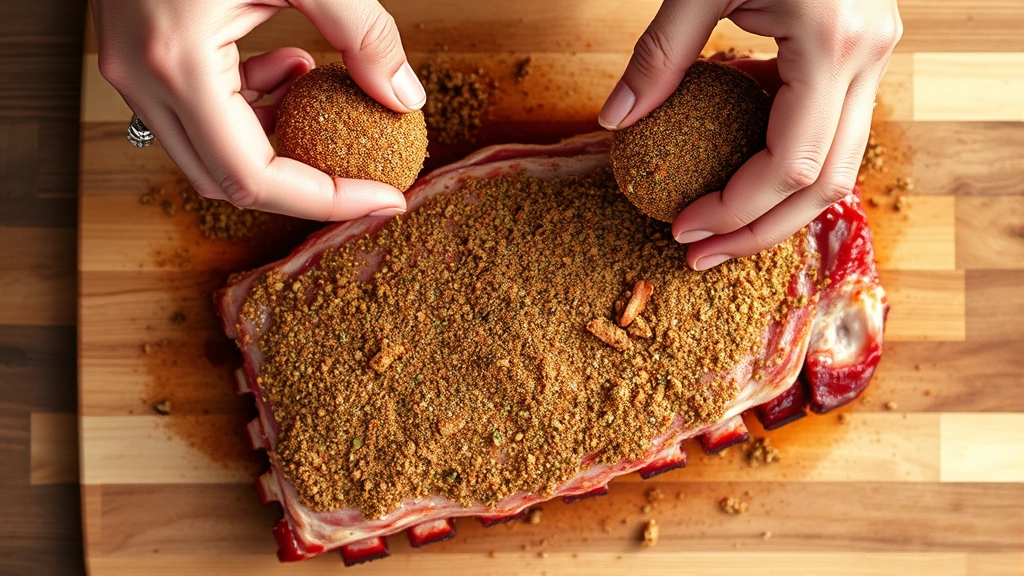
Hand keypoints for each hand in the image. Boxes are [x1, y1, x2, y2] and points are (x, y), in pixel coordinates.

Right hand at [92, 0, 426, 220]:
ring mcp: (132, 70)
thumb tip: (404, 97)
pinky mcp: (140, 54)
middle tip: (366, 173)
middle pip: (228, 182)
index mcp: (176, 63)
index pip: (254, 177)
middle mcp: (142, 80)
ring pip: (211, 152)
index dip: (326, 200)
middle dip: (305, 184)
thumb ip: (363, 33)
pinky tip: (287, 65)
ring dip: (277, 140)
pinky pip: (198, 114)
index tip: (384, 197)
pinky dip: (251, 108)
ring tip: (320, 92)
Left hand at [598, 0, 901, 269]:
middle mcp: (869, 57)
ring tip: (718, 234)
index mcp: (833, 43)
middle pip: (827, 183)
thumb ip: (659, 55)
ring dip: (778, 209)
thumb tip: (614, 121)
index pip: (790, 165)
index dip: (736, 211)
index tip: (681, 228)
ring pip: (839, 165)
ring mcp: (874, 55)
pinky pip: (829, 130)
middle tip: (699, 257)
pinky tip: (736, 177)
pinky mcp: (860, 53)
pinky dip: (785, 164)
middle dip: (760, 231)